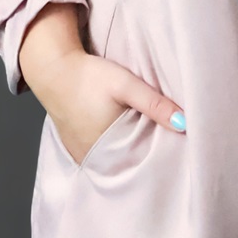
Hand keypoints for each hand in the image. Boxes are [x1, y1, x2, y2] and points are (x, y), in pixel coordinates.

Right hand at [19, 6, 186, 164]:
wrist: (52, 69)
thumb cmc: (88, 76)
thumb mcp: (125, 85)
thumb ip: (154, 104)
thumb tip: (184, 123)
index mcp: (109, 149)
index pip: (142, 167)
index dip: (161, 161)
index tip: (178, 155)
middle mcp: (94, 158)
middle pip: (129, 167)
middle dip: (148, 162)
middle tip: (170, 153)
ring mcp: (82, 155)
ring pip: (115, 164)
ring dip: (131, 158)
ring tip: (151, 148)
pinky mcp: (76, 148)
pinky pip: (101, 158)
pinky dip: (114, 154)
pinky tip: (126, 144)